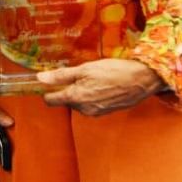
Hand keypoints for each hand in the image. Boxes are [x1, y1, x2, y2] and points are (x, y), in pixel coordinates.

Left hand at [37, 58, 163, 115]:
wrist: (141, 80)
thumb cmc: (113, 71)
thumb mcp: (85, 69)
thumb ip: (61, 75)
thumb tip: (40, 78)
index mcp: (75, 98)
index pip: (50, 101)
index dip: (48, 90)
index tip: (51, 81)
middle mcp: (83, 109)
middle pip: (65, 101)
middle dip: (68, 89)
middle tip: (80, 75)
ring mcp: (95, 112)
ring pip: (79, 103)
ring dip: (81, 92)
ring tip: (94, 79)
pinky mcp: (105, 112)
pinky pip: (91, 105)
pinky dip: (92, 96)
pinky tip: (102, 86)